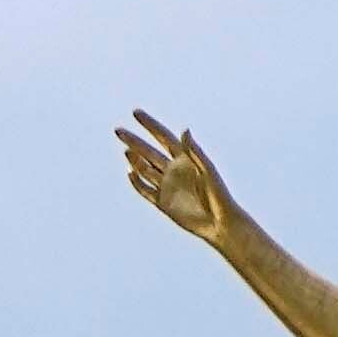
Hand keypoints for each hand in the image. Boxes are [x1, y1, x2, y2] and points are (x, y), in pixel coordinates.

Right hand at [117, 109, 233, 249]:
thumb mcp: (207, 170)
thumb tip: (184, 130)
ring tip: (126, 150)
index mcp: (184, 158)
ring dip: (135, 160)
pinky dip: (137, 183)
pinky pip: (146, 191)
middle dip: (134, 140)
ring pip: (145, 170)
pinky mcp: (163, 203)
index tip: (136, 113)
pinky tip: (130, 173)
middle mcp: (173, 169)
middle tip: (119, 130)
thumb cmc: (218, 194)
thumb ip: (194, 151)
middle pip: (149, 151)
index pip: (162, 136)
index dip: (149, 124)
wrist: (218, 223)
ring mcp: (167, 186)